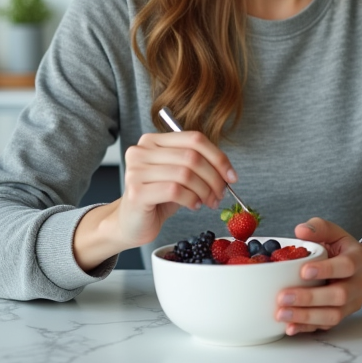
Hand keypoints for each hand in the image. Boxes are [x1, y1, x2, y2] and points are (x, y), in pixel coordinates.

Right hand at [74, 130, 234, 270]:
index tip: (231, 176)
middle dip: (214, 177)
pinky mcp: (136, 192)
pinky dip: (191, 199)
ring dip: (205, 190)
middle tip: (221, 194)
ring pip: (185, 174)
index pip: (194, 139)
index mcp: (153, 140)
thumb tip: (227, 171)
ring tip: (209, 202)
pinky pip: (175, 191)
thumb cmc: (157, 198)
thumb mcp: (179, 175)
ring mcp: (136, 170)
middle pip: (192, 156)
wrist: (130, 223)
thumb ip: (197, 165)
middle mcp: (141, 151)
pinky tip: (194, 206)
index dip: (218, 157)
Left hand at [274, 218, 361, 335]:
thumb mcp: (333, 233)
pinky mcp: (343, 316)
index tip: (303, 271)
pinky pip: (326, 326)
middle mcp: (360, 284)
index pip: (347, 266)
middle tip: (283, 297)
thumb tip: (301, 231)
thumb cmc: (341, 249)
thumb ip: (319, 228)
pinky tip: (289, 327)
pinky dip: (307, 328)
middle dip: (309, 298)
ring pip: (333, 316)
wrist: (358, 268)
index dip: (326, 270)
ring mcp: (353, 303)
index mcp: (360, 259)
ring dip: (306, 317)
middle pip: (339, 295)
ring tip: (281, 314)